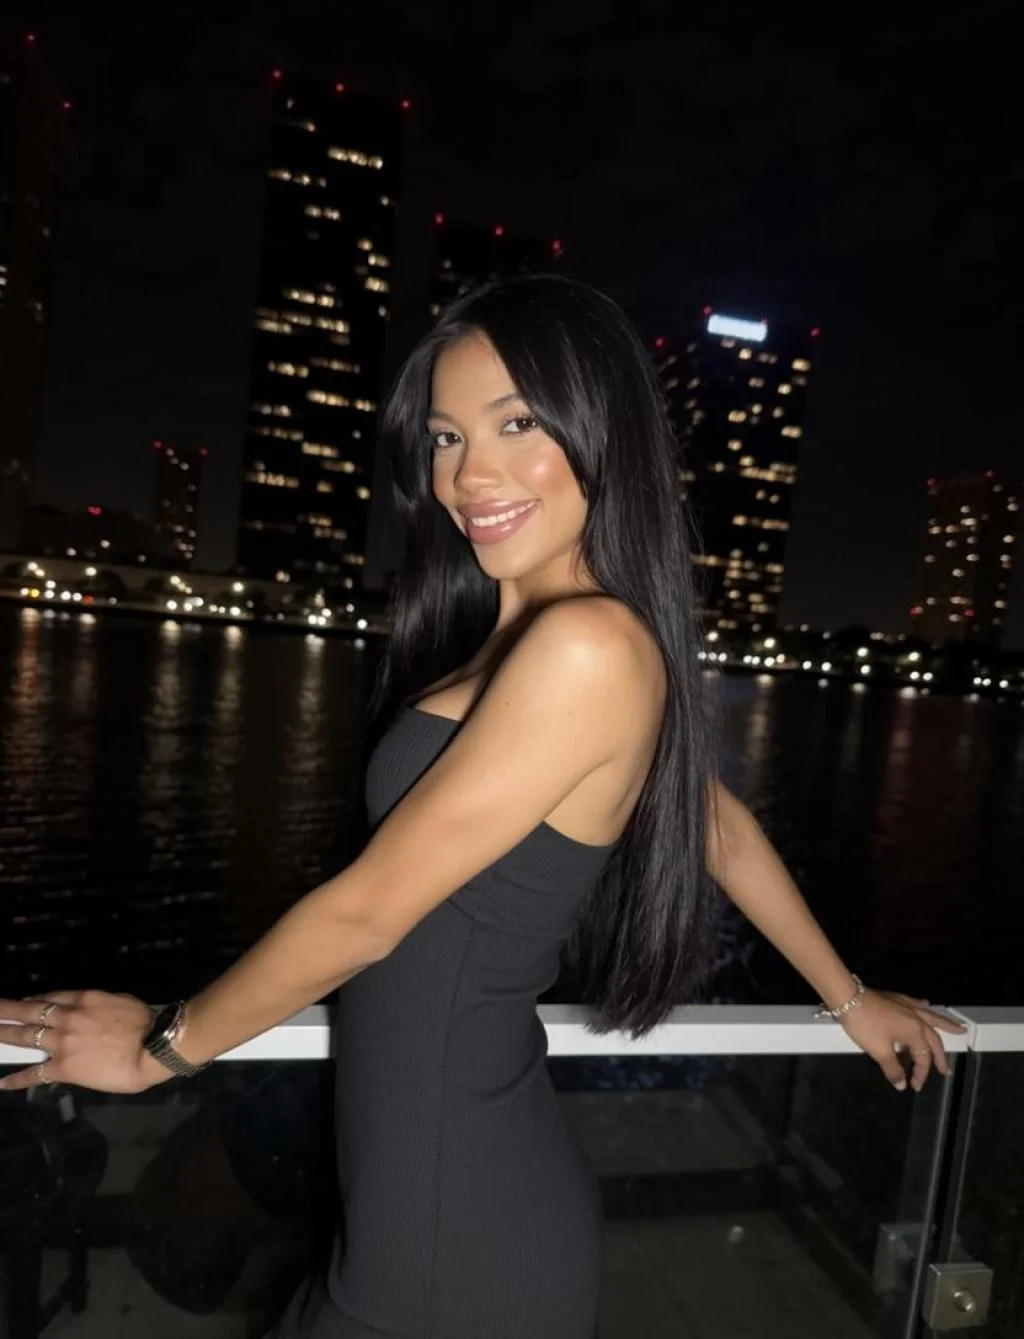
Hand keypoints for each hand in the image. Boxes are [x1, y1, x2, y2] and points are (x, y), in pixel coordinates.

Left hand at [0, 990, 172, 1093]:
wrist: (151, 1048)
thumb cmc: (145, 1022)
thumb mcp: (120, 1001)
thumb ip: (99, 1005)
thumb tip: (92, 1011)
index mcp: (82, 999)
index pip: (50, 997)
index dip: (34, 1000)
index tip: (24, 1002)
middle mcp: (66, 1018)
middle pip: (29, 1012)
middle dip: (6, 1010)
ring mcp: (61, 1043)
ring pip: (25, 1037)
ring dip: (4, 1035)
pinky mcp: (62, 1067)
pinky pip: (34, 1073)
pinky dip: (17, 1078)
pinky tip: (3, 1082)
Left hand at [839, 989, 966, 1091]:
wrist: (848, 997)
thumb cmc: (866, 1025)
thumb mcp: (879, 1051)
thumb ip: (893, 1069)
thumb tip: (902, 1085)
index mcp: (915, 1032)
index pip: (923, 1058)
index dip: (920, 1074)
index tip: (914, 1086)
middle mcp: (916, 1019)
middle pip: (933, 1039)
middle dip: (940, 1056)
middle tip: (945, 1069)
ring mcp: (907, 1006)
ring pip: (932, 1017)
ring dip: (945, 1025)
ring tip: (959, 1029)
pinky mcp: (896, 998)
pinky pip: (916, 1004)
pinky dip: (923, 1007)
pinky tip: (926, 1004)